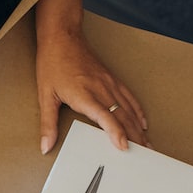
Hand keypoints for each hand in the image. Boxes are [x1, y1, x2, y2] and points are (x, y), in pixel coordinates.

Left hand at [36, 28, 148, 154]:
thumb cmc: (52, 64)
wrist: (62, 37)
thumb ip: (48, 124)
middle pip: (122, 117)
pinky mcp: (112, 79)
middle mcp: (100, 89)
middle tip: (143, 155)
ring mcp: (109, 83)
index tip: (124, 146)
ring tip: (147, 144)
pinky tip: (142, 122)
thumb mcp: (45, 95)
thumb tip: (46, 145)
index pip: (106, 117)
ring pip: (128, 109)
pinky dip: (137, 111)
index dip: (116, 133)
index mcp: (84, 95)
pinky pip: (129, 97)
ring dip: (138, 128)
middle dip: (134, 137)